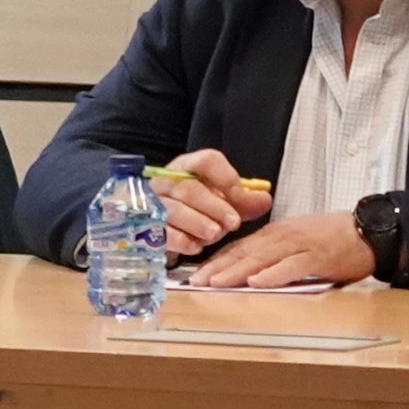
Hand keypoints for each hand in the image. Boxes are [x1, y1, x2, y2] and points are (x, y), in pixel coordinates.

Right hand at [152, 150, 267, 254]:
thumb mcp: (221, 203)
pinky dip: (179, 240)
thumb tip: (265, 199)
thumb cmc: (196, 211)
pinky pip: (159, 231)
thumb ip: (243, 202)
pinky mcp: (143, 227)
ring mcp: (151, 204)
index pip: (206, 161)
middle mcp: (166, 182)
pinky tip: (195, 247)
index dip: (225, 176)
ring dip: (197, 222)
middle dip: (214, 206)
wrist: (161, 228)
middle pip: (188, 187)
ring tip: (215, 234)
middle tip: (233, 223)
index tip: (240, 195)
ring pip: (172, 209)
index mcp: (187, 168)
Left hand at [182, 209, 376, 288]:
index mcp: (275, 233)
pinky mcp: (317, 257)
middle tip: (195, 281)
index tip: (195, 274)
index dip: (216, 260)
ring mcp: (299, 245)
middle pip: (244, 252)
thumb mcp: (295, 240)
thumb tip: (245, 268)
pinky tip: (256, 282)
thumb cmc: (331, 239)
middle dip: (217, 267)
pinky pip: (291, 267)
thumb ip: (271, 251)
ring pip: (262, 258)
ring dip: (236, 271)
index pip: (239, 247)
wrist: (368, 232)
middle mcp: (282, 236)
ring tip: (215, 283)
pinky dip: (273, 274)